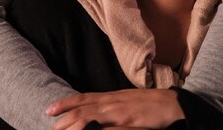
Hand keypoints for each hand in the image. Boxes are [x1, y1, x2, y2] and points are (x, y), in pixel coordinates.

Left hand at [46, 88, 184, 129]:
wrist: (172, 104)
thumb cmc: (149, 104)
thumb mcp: (126, 101)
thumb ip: (109, 105)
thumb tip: (92, 111)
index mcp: (111, 97)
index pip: (83, 98)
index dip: (65, 104)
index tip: (50, 109)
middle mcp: (112, 103)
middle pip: (83, 109)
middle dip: (64, 117)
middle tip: (51, 126)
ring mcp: (120, 113)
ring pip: (91, 117)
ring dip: (74, 124)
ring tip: (61, 129)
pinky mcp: (130, 124)